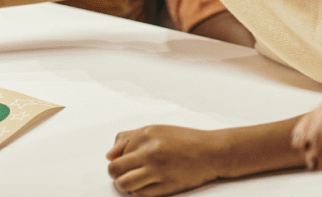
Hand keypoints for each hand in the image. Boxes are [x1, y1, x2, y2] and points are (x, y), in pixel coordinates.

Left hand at [107, 125, 222, 196]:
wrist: (212, 152)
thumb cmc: (185, 140)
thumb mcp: (156, 130)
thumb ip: (129, 138)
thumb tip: (109, 155)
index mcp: (146, 134)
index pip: (116, 152)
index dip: (120, 159)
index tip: (129, 160)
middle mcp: (150, 151)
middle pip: (115, 169)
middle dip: (116, 174)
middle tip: (126, 174)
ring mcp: (158, 169)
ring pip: (123, 184)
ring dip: (125, 185)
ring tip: (135, 181)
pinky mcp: (166, 186)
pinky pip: (139, 195)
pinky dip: (139, 192)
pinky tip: (148, 185)